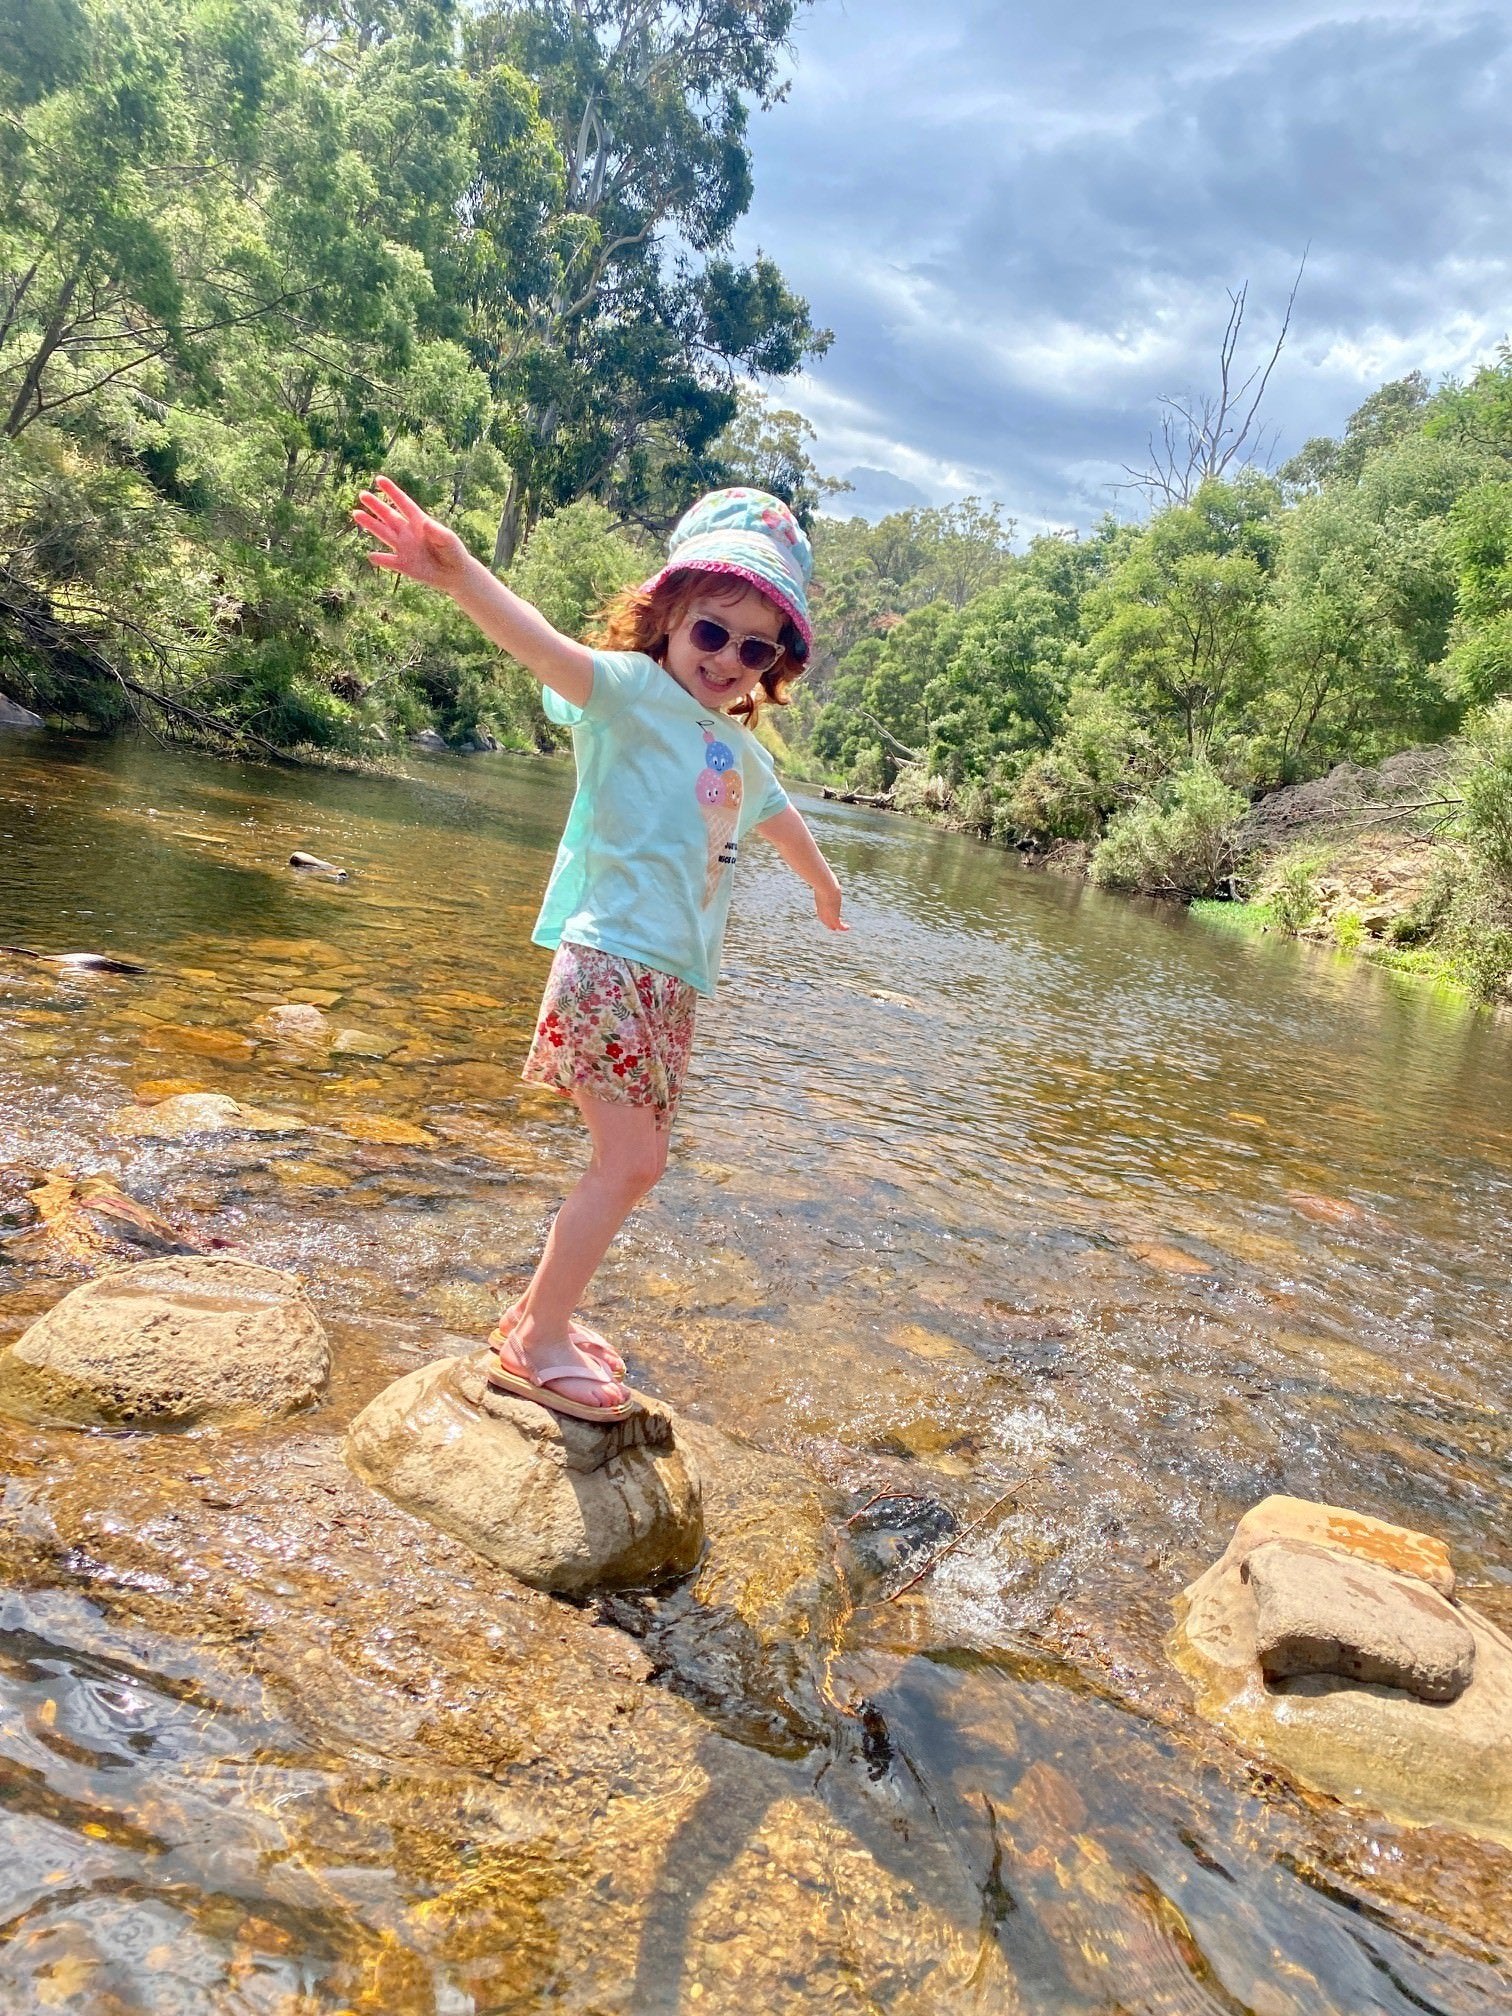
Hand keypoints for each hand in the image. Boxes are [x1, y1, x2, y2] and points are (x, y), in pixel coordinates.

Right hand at [352, 475, 468, 592]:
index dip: (392, 492)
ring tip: (356, 513)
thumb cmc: (454, 552)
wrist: (455, 574)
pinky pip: (389, 561)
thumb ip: (438, 532)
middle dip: (376, 505)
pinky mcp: (404, 564)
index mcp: (420, 522)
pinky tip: (371, 555)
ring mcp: (404, 548)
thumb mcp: (449, 540)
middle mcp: (408, 532)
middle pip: (389, 516)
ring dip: (371, 524)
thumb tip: (426, 523)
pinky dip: (381, 559)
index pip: (404, 504)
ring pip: (384, 534)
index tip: (379, 479)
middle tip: (362, 494)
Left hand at [815, 876, 848, 931]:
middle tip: (832, 927)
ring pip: (831, 923)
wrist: (825, 887)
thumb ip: (819, 873)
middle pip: (824, 918)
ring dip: (837, 926)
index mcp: (820, 902)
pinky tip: (848, 928)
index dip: (822, 913)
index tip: (824, 913)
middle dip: (828, 922)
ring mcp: (828, 913)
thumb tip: (816, 865)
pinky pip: (839, 925)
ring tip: (843, 928)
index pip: (820, 911)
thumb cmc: (823, 881)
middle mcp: (822, 909)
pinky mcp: (834, 916)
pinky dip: (843, 927)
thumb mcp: (822, 877)